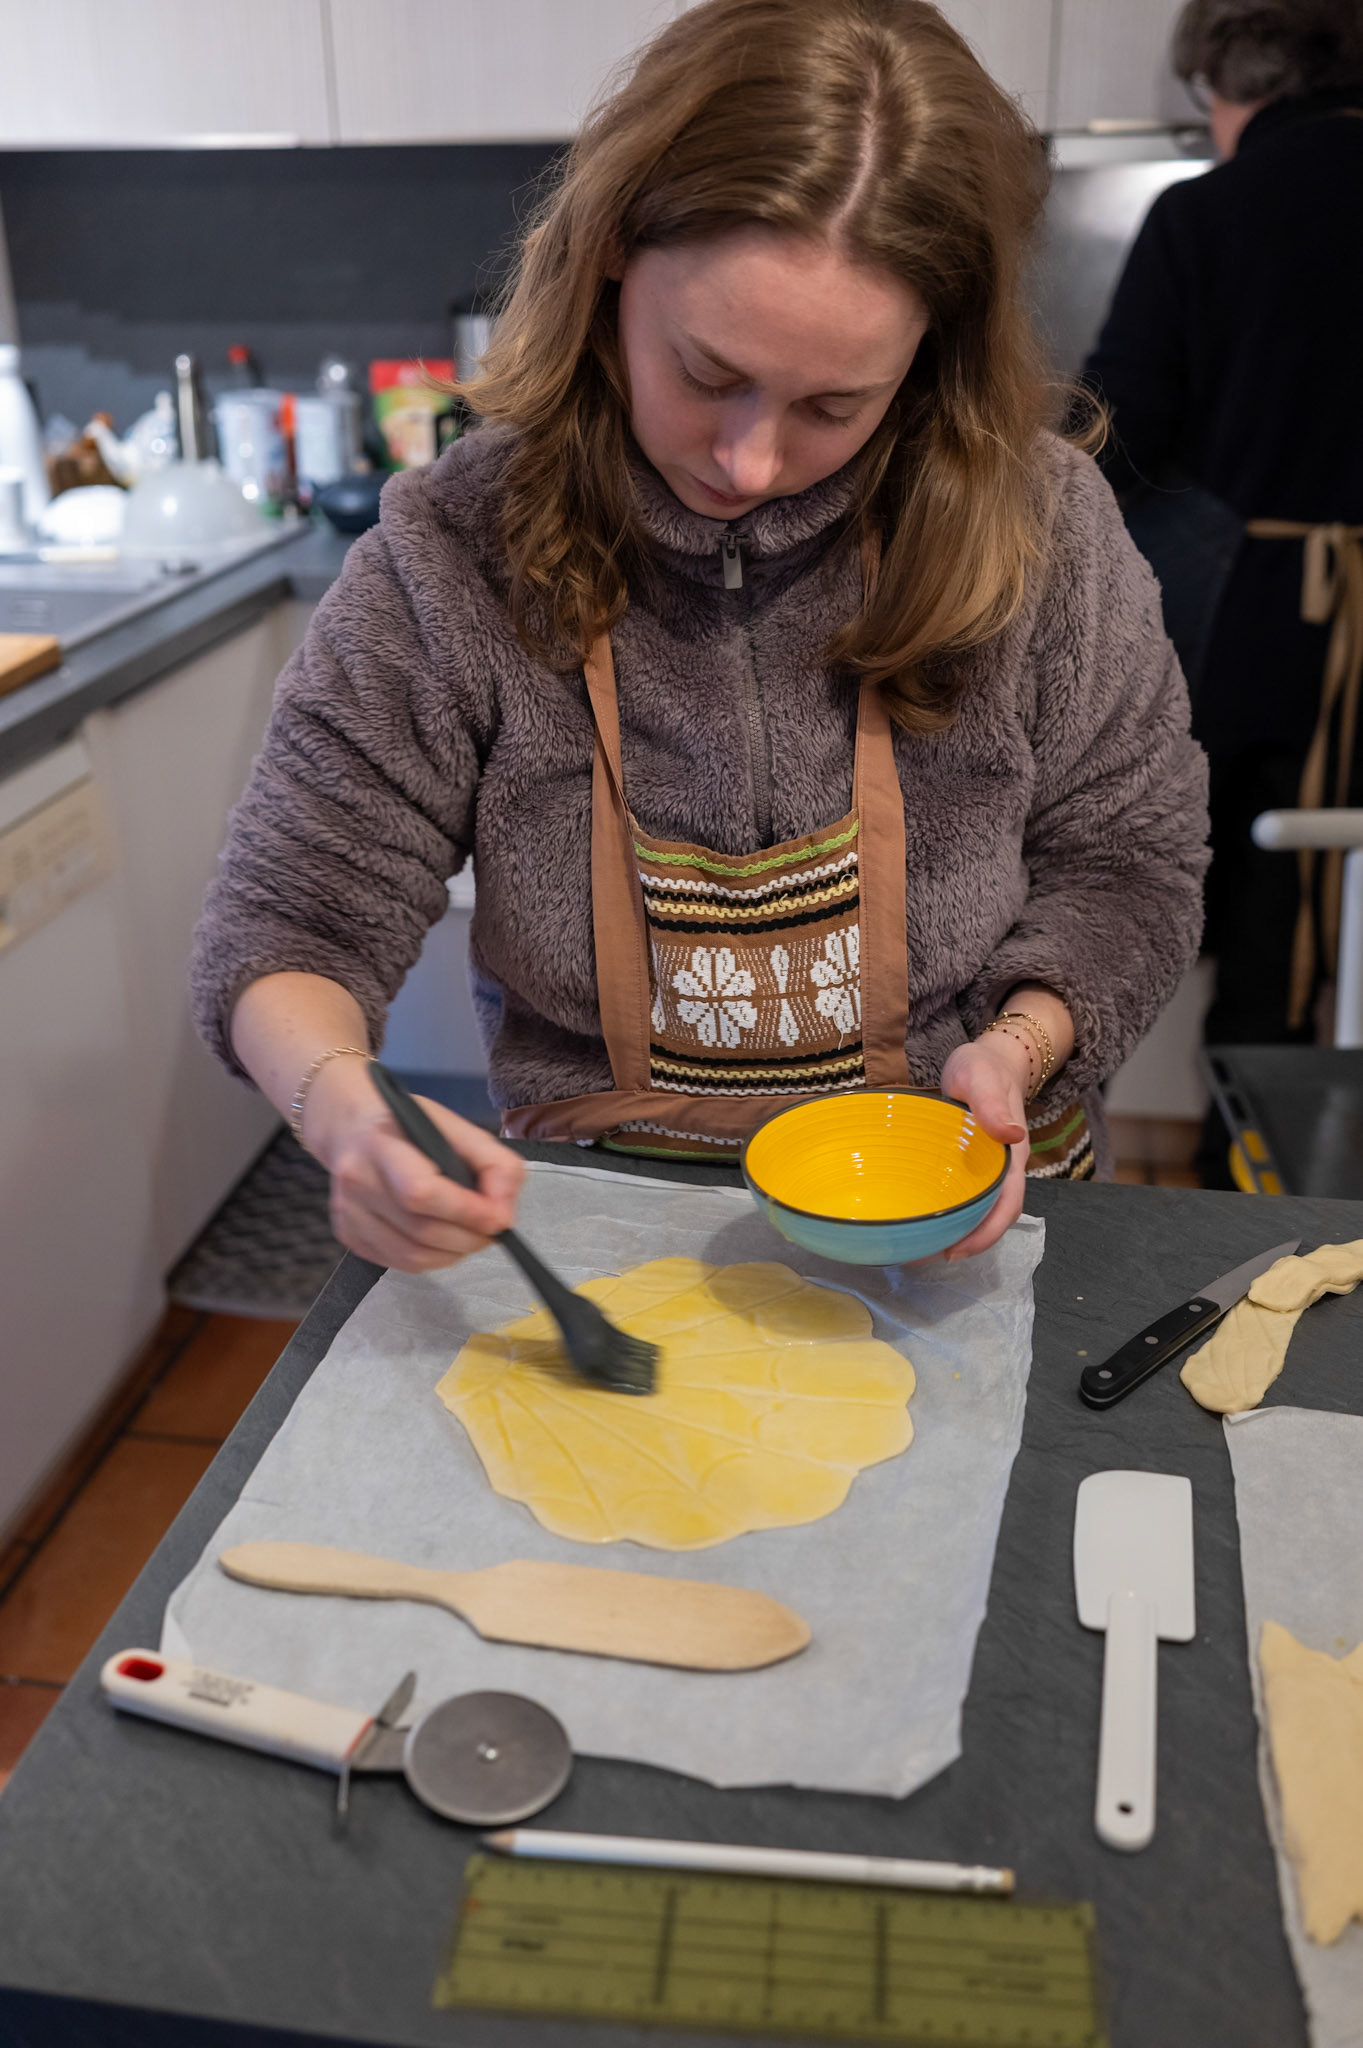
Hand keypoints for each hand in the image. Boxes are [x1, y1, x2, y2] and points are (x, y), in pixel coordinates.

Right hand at [303, 1056, 525, 1271]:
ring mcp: (349, 1214)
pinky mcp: (349, 1236)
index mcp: (382, 1146)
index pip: (421, 1193)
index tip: (498, 1218)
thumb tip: (504, 1215)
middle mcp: (358, 1182)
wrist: (351, 1129)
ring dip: (454, 1253)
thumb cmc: (407, 1127)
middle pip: (422, 1231)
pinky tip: (440, 1237)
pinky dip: (432, 1258)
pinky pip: (400, 1263)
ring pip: (413, 1257)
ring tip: (468, 1233)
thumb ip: (494, 1164)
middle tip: (491, 1228)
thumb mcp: (457, 1127)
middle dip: (469, 1237)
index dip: (466, 1212)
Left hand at [936, 1032, 1030, 1262]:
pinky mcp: (966, 1165)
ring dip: (952, 1231)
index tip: (956, 1252)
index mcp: (1010, 1157)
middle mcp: (999, 1170)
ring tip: (915, 1245)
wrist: (988, 1059)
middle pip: (990, 1218)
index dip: (986, 1234)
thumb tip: (1012, 1134)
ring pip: (974, 1210)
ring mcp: (983, 1170)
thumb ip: (993, 1104)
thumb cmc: (985, 1067)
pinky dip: (943, 1211)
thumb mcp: (983, 1078)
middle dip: (963, 1243)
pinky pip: (959, 1195)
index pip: (1007, 1206)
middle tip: (922, 1255)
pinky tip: (917, 1216)